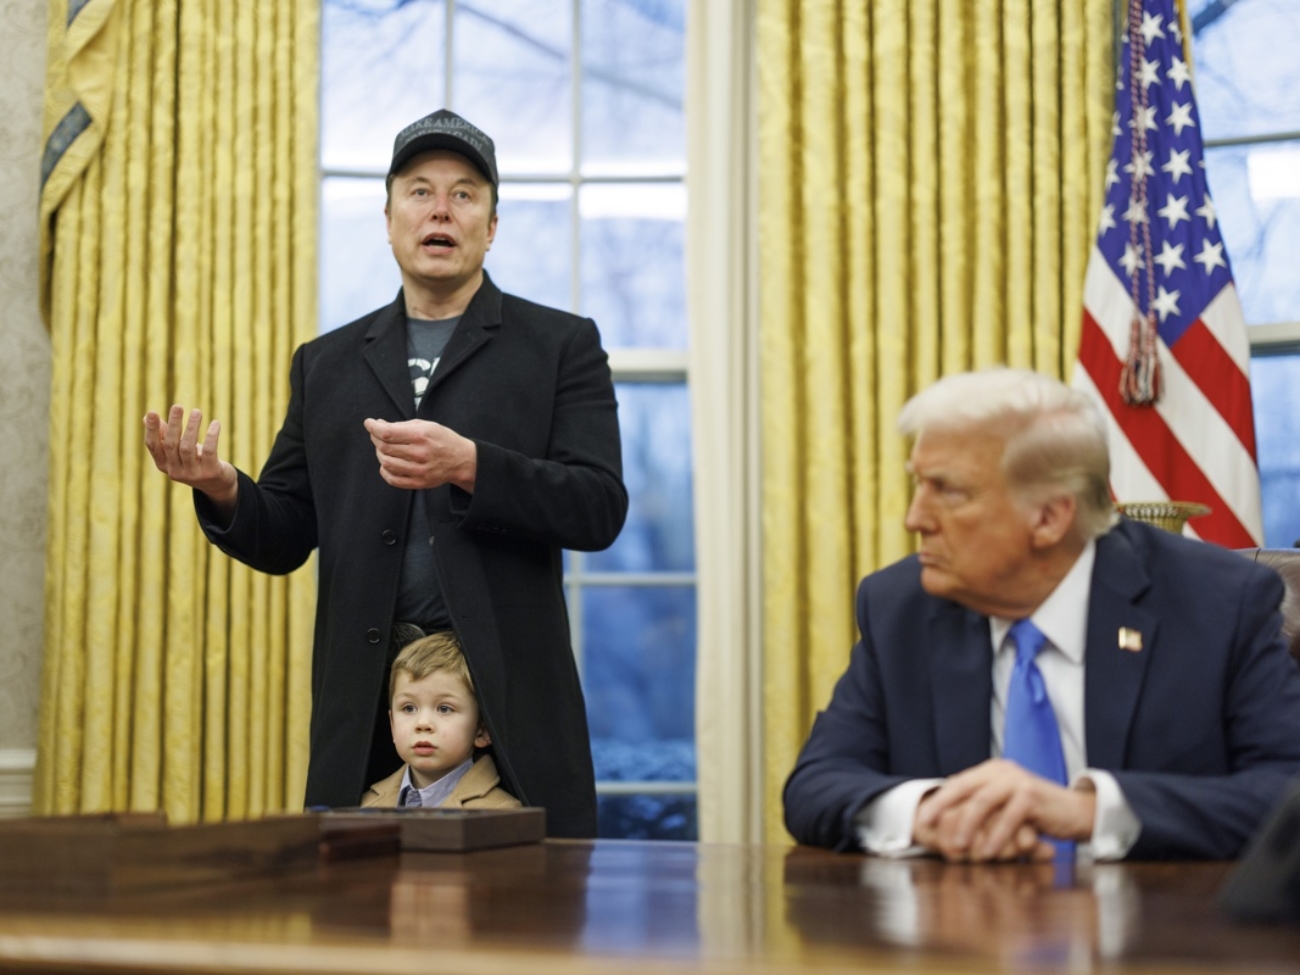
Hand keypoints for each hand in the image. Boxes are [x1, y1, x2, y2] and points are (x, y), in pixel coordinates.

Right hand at [143, 405, 237, 513]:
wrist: (217, 484)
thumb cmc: (194, 461)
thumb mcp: (178, 449)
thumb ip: (164, 434)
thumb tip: (147, 416)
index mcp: (163, 464)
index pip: (152, 446)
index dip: (151, 429)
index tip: (152, 412)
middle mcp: (175, 472)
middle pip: (171, 445)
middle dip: (174, 424)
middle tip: (178, 406)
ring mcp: (192, 474)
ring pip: (188, 447)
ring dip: (192, 427)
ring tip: (197, 411)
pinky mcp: (210, 473)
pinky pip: (209, 451)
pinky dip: (211, 436)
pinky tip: (215, 424)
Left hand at [364, 418, 476, 491]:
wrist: (461, 460)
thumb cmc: (443, 440)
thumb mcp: (427, 425)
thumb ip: (402, 425)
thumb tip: (380, 425)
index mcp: (422, 436)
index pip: (388, 433)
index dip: (373, 427)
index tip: (369, 423)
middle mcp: (420, 454)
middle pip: (384, 447)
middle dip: (375, 438)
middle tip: (376, 434)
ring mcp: (419, 470)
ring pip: (386, 463)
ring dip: (379, 453)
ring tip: (383, 448)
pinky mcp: (418, 482)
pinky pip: (392, 479)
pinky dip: (384, 470)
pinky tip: (387, 463)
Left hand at [913, 759, 1095, 861]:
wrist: (1075, 812)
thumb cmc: (1036, 813)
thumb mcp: (1005, 805)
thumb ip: (982, 804)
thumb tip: (948, 811)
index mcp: (991, 771)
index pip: (957, 783)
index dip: (938, 800)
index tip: (921, 818)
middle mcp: (1001, 770)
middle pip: (964, 787)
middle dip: (942, 807)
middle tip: (927, 826)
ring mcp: (1016, 781)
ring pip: (983, 801)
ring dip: (968, 825)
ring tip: (958, 846)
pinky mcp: (1032, 795)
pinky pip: (1009, 817)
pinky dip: (997, 835)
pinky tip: (989, 852)